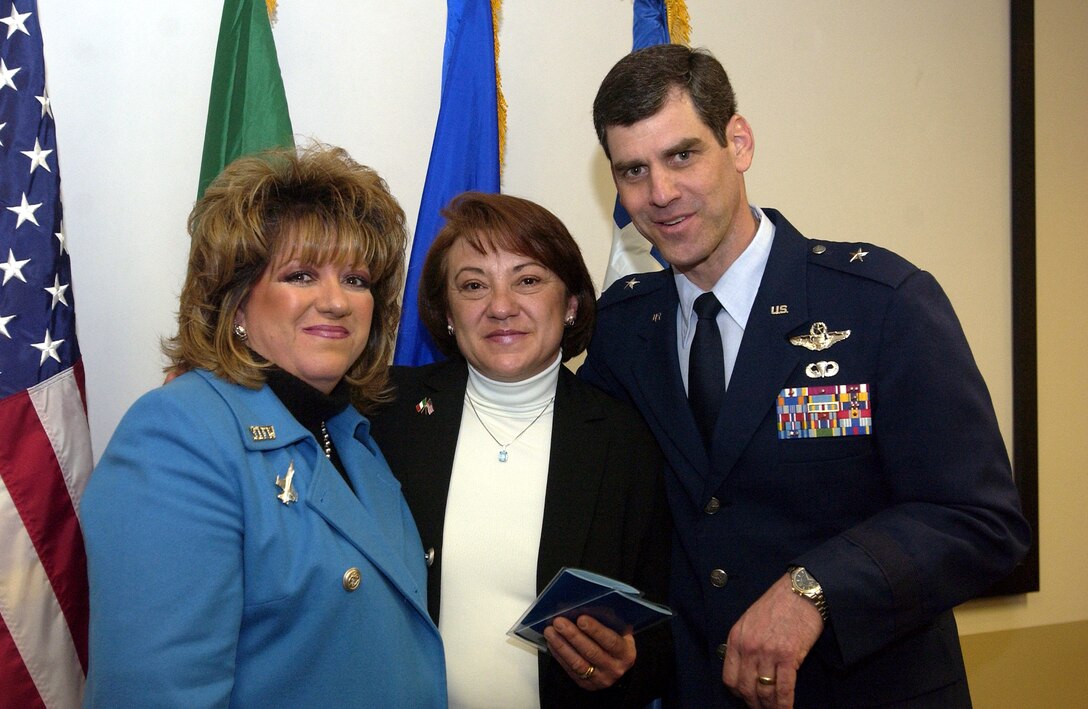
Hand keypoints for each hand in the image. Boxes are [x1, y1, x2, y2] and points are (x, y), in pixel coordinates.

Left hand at [543, 615, 635, 690]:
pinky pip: (570, 669)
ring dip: (561, 645)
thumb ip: (609, 623)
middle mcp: (614, 668)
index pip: (611, 641)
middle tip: (559, 622)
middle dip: (573, 635)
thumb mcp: (620, 633)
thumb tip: (587, 607)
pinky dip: (559, 654)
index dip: (595, 630)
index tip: (581, 618)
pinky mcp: (586, 684)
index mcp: (625, 653)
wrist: (616, 665)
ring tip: (550, 631)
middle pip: (591, 652)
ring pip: (578, 663)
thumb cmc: (616, 642)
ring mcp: (599, 679)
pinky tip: (552, 642)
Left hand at [721, 574, 823, 707]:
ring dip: (770, 707)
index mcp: (736, 638)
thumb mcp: (750, 620)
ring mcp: (767, 653)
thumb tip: (746, 668)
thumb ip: (745, 643)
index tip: (746, 699)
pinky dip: (785, 704)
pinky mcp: (788, 657)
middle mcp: (748, 647)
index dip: (738, 693)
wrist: (800, 591)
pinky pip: (783, 689)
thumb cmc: (778, 604)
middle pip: (745, 689)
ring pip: (764, 692)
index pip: (729, 678)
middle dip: (754, 704)